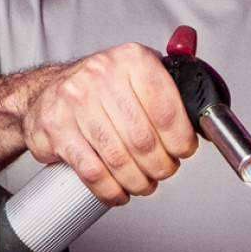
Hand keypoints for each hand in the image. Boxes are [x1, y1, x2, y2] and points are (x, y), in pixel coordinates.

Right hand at [18, 44, 198, 205]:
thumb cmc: (98, 88)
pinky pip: (91, 171)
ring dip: (137, 181)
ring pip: (118, 158)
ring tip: (142, 184)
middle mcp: (101, 75)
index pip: (167, 109)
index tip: (183, 152)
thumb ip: (172, 81)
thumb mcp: (136, 71)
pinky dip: (109, 190)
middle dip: (160, 166)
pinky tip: (118, 192)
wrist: (44, 94)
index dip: (181, 140)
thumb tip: (206, 94)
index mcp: (131, 59)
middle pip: (143, 139)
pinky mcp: (55, 129)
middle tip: (162, 171)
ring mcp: (74, 102)